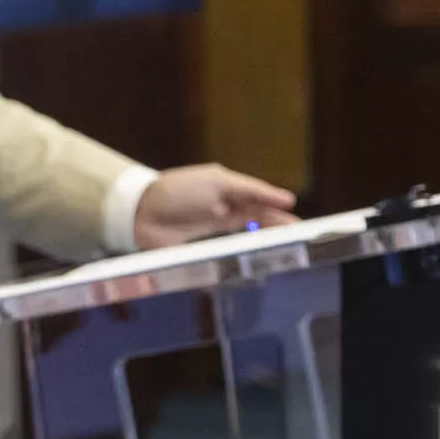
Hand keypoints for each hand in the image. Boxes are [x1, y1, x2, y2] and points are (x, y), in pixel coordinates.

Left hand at [132, 164, 298, 248]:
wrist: (140, 212)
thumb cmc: (178, 192)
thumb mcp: (217, 183)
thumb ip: (250, 191)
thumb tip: (285, 200)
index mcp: (226, 186)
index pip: (258, 196)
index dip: (276, 204)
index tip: (297, 214)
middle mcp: (222, 205)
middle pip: (256, 214)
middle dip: (277, 223)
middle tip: (299, 234)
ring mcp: (213, 224)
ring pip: (247, 230)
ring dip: (265, 237)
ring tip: (287, 245)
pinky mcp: (203, 243)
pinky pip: (231, 246)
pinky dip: (246, 250)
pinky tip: (260, 255)